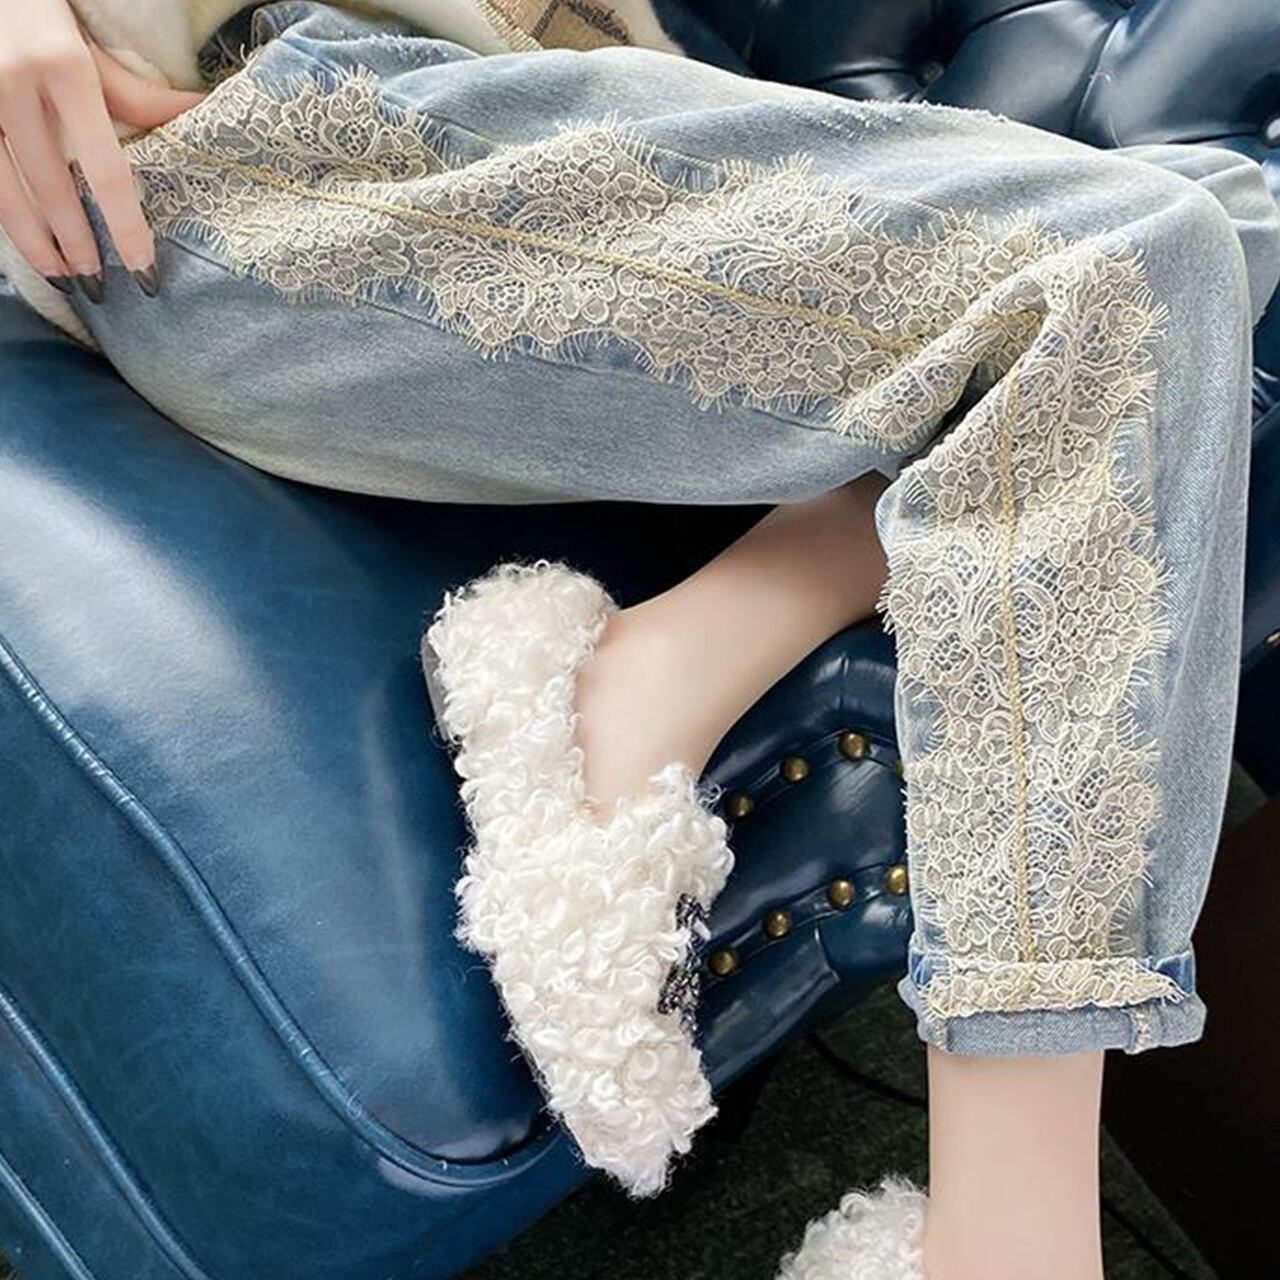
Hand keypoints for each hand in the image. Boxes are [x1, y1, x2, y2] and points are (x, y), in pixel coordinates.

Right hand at [0, 0, 204, 297]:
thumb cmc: (40, 11)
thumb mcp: (88, 44)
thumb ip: (137, 92)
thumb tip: (199, 116)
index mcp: (63, 67)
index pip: (106, 168)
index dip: (126, 226)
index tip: (144, 269)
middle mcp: (14, 84)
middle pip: (53, 189)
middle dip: (79, 246)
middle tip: (103, 286)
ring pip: (7, 193)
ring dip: (37, 245)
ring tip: (65, 278)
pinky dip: (7, 219)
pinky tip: (28, 243)